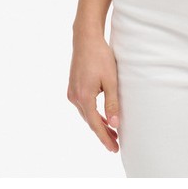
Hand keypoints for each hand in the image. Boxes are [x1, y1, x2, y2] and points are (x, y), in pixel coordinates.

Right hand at [67, 33, 120, 152]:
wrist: (86, 39)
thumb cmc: (101, 57)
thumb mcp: (111, 81)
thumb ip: (112, 104)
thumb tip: (114, 125)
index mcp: (84, 97)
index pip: (95, 124)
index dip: (105, 138)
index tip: (114, 149)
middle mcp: (75, 97)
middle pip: (90, 121)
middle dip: (103, 133)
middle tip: (116, 145)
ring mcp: (72, 92)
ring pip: (86, 114)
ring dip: (98, 124)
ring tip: (112, 133)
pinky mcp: (73, 87)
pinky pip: (84, 106)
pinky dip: (93, 114)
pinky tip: (101, 117)